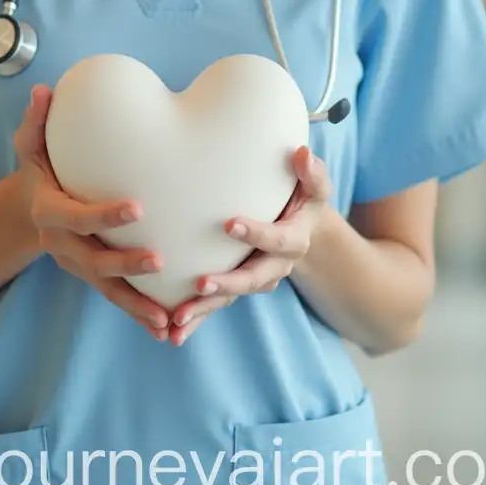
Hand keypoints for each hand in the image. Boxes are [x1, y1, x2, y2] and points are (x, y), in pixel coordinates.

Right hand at [13, 84, 170, 339]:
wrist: (31, 208)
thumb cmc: (40, 168)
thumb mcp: (30, 145)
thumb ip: (36, 121)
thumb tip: (43, 91)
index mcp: (50, 212)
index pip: (76, 216)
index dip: (103, 215)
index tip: (137, 208)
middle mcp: (62, 245)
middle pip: (93, 260)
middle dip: (125, 264)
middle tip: (158, 260)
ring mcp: (77, 265)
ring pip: (107, 289)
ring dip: (136, 305)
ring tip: (167, 319)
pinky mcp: (93, 277)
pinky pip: (116, 299)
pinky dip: (139, 315)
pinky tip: (167, 328)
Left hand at [168, 146, 332, 345]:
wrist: (300, 223)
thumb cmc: (302, 195)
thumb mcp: (313, 185)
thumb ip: (311, 174)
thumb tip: (302, 154)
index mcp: (294, 239)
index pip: (278, 239)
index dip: (257, 234)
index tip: (230, 224)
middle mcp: (276, 265)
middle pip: (254, 279)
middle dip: (228, 284)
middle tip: (200, 284)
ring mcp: (256, 278)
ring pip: (231, 297)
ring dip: (205, 308)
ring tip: (177, 319)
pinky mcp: (237, 284)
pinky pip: (217, 304)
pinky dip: (197, 317)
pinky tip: (172, 331)